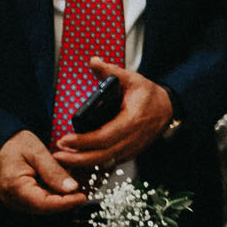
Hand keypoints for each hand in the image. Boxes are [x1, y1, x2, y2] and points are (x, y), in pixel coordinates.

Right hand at [0, 130, 85, 213]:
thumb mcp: (37, 152)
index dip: (66, 203)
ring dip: (61, 196)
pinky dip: (54, 192)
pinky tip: (64, 181)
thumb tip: (72, 188)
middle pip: (46, 207)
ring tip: (75, 181)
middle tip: (84, 186)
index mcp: (15, 188)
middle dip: (66, 199)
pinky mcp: (20, 199)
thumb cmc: (15, 144)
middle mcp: (13, 199)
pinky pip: (40, 200)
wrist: (0, 143)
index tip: (82, 196)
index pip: (44, 204)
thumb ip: (54, 171)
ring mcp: (15, 201)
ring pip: (45, 205)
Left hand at [52, 59, 172, 170]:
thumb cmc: (150, 95)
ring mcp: (132, 148)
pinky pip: (110, 162)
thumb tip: (94, 61)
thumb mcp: (132, 79)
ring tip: (64, 158)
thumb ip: (111, 71)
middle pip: (102, 155)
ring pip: (105, 162)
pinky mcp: (130, 153)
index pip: (104, 136)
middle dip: (77, 158)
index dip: (83, 141)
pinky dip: (93, 164)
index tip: (65, 139)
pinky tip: (79, 160)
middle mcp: (133, 138)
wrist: (168, 108)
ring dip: (83, 163)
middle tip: (57, 155)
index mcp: (132, 120)